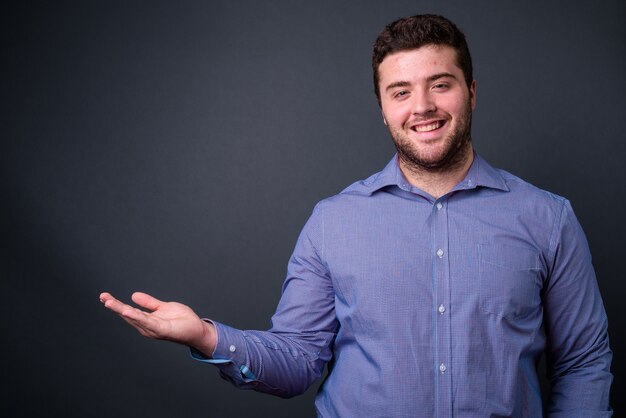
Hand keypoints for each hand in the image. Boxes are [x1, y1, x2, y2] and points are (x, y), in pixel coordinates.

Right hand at [99, 291, 216, 356]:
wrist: (196, 329)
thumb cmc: (181, 320)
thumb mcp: (162, 307)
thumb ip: (149, 303)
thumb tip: (133, 295)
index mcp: (146, 321)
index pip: (128, 311)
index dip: (116, 304)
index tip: (104, 296)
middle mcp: (146, 327)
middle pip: (127, 315)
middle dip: (115, 306)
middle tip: (103, 297)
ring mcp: (153, 329)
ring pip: (134, 318)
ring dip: (122, 310)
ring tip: (110, 302)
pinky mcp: (162, 329)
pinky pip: (147, 322)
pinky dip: (137, 317)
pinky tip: (127, 311)